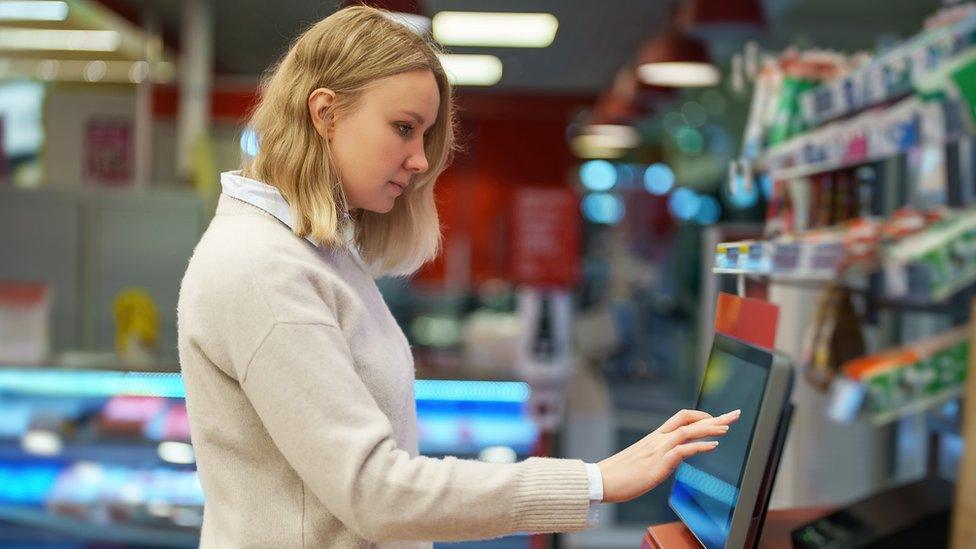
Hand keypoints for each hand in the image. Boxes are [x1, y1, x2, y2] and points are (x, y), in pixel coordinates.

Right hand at [597, 408, 739, 502]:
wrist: (601, 480)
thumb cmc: (619, 474)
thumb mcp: (641, 460)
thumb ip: (657, 456)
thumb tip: (670, 460)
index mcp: (654, 438)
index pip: (681, 418)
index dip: (701, 417)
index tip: (717, 419)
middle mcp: (658, 439)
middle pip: (689, 420)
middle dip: (715, 417)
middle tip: (734, 415)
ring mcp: (658, 450)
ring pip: (688, 431)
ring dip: (710, 428)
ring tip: (728, 428)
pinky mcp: (659, 463)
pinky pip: (683, 450)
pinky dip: (700, 446)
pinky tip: (713, 446)